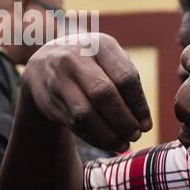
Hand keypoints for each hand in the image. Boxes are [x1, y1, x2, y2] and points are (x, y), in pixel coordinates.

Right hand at [20, 33, 152, 153]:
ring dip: (108, 134)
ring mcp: (58, 79)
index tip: (147, 124)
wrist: (43, 65)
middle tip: (136, 135)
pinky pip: (75, 124)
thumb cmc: (89, 64)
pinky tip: (107, 142)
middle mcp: (75, 58)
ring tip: (123, 144)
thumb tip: (143, 121)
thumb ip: (126, 81)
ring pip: (86, 114)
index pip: (125, 77)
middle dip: (124, 120)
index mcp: (98, 45)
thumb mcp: (107, 59)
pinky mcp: (48, 100)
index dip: (138, 105)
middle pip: (104, 94)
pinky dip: (94, 138)